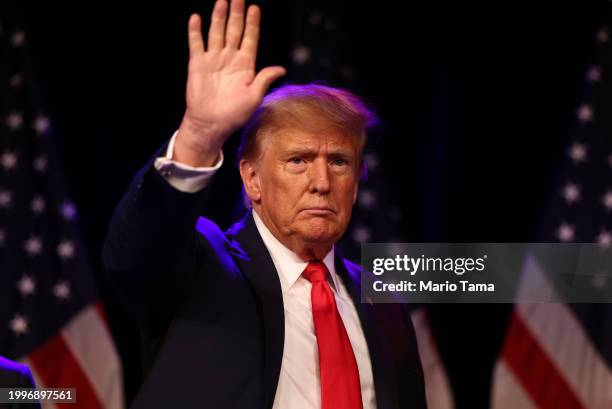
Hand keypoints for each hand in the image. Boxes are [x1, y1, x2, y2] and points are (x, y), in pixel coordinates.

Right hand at [175, 0, 285, 166]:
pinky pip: (196, 43)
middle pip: (234, 31)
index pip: (250, 39)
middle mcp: (229, 59)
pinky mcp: (197, 64)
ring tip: (222, 1)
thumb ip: (264, 79)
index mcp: (245, 66)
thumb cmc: (234, 114)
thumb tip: (280, 68)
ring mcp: (213, 60)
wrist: (211, 124)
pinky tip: (197, 18)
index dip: (252, 24)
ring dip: (219, 17)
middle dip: (236, 14)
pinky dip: (195, 31)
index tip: (255, 8)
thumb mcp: (254, 97)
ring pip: (217, 33)